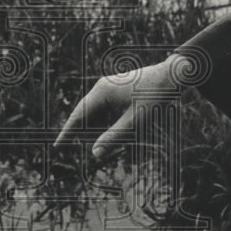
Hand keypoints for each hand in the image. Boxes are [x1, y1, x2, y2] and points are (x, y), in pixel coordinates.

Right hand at [53, 54, 189, 159]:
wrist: (173, 76)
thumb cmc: (155, 96)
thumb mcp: (135, 121)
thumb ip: (114, 138)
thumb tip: (95, 154)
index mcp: (102, 91)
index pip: (78, 115)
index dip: (67, 132)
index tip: (57, 146)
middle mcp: (103, 87)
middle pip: (86, 114)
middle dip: (82, 132)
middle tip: (76, 149)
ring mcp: (111, 87)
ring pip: (97, 113)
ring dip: (97, 129)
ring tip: (100, 145)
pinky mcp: (120, 90)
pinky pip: (107, 109)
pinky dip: (107, 123)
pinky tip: (114, 133)